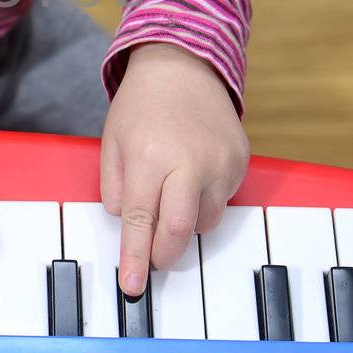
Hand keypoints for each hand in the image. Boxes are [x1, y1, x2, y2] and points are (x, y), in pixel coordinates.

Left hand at [100, 43, 249, 296]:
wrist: (184, 66)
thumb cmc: (141, 106)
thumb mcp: (111, 142)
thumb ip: (113, 187)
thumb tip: (127, 225)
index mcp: (148, 156)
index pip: (140, 220)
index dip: (135, 257)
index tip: (132, 286)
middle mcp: (189, 162)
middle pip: (178, 231)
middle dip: (163, 255)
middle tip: (152, 260)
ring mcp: (220, 162)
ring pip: (204, 222)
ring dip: (184, 225)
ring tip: (171, 194)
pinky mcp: (241, 161)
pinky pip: (222, 202)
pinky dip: (203, 202)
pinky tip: (192, 176)